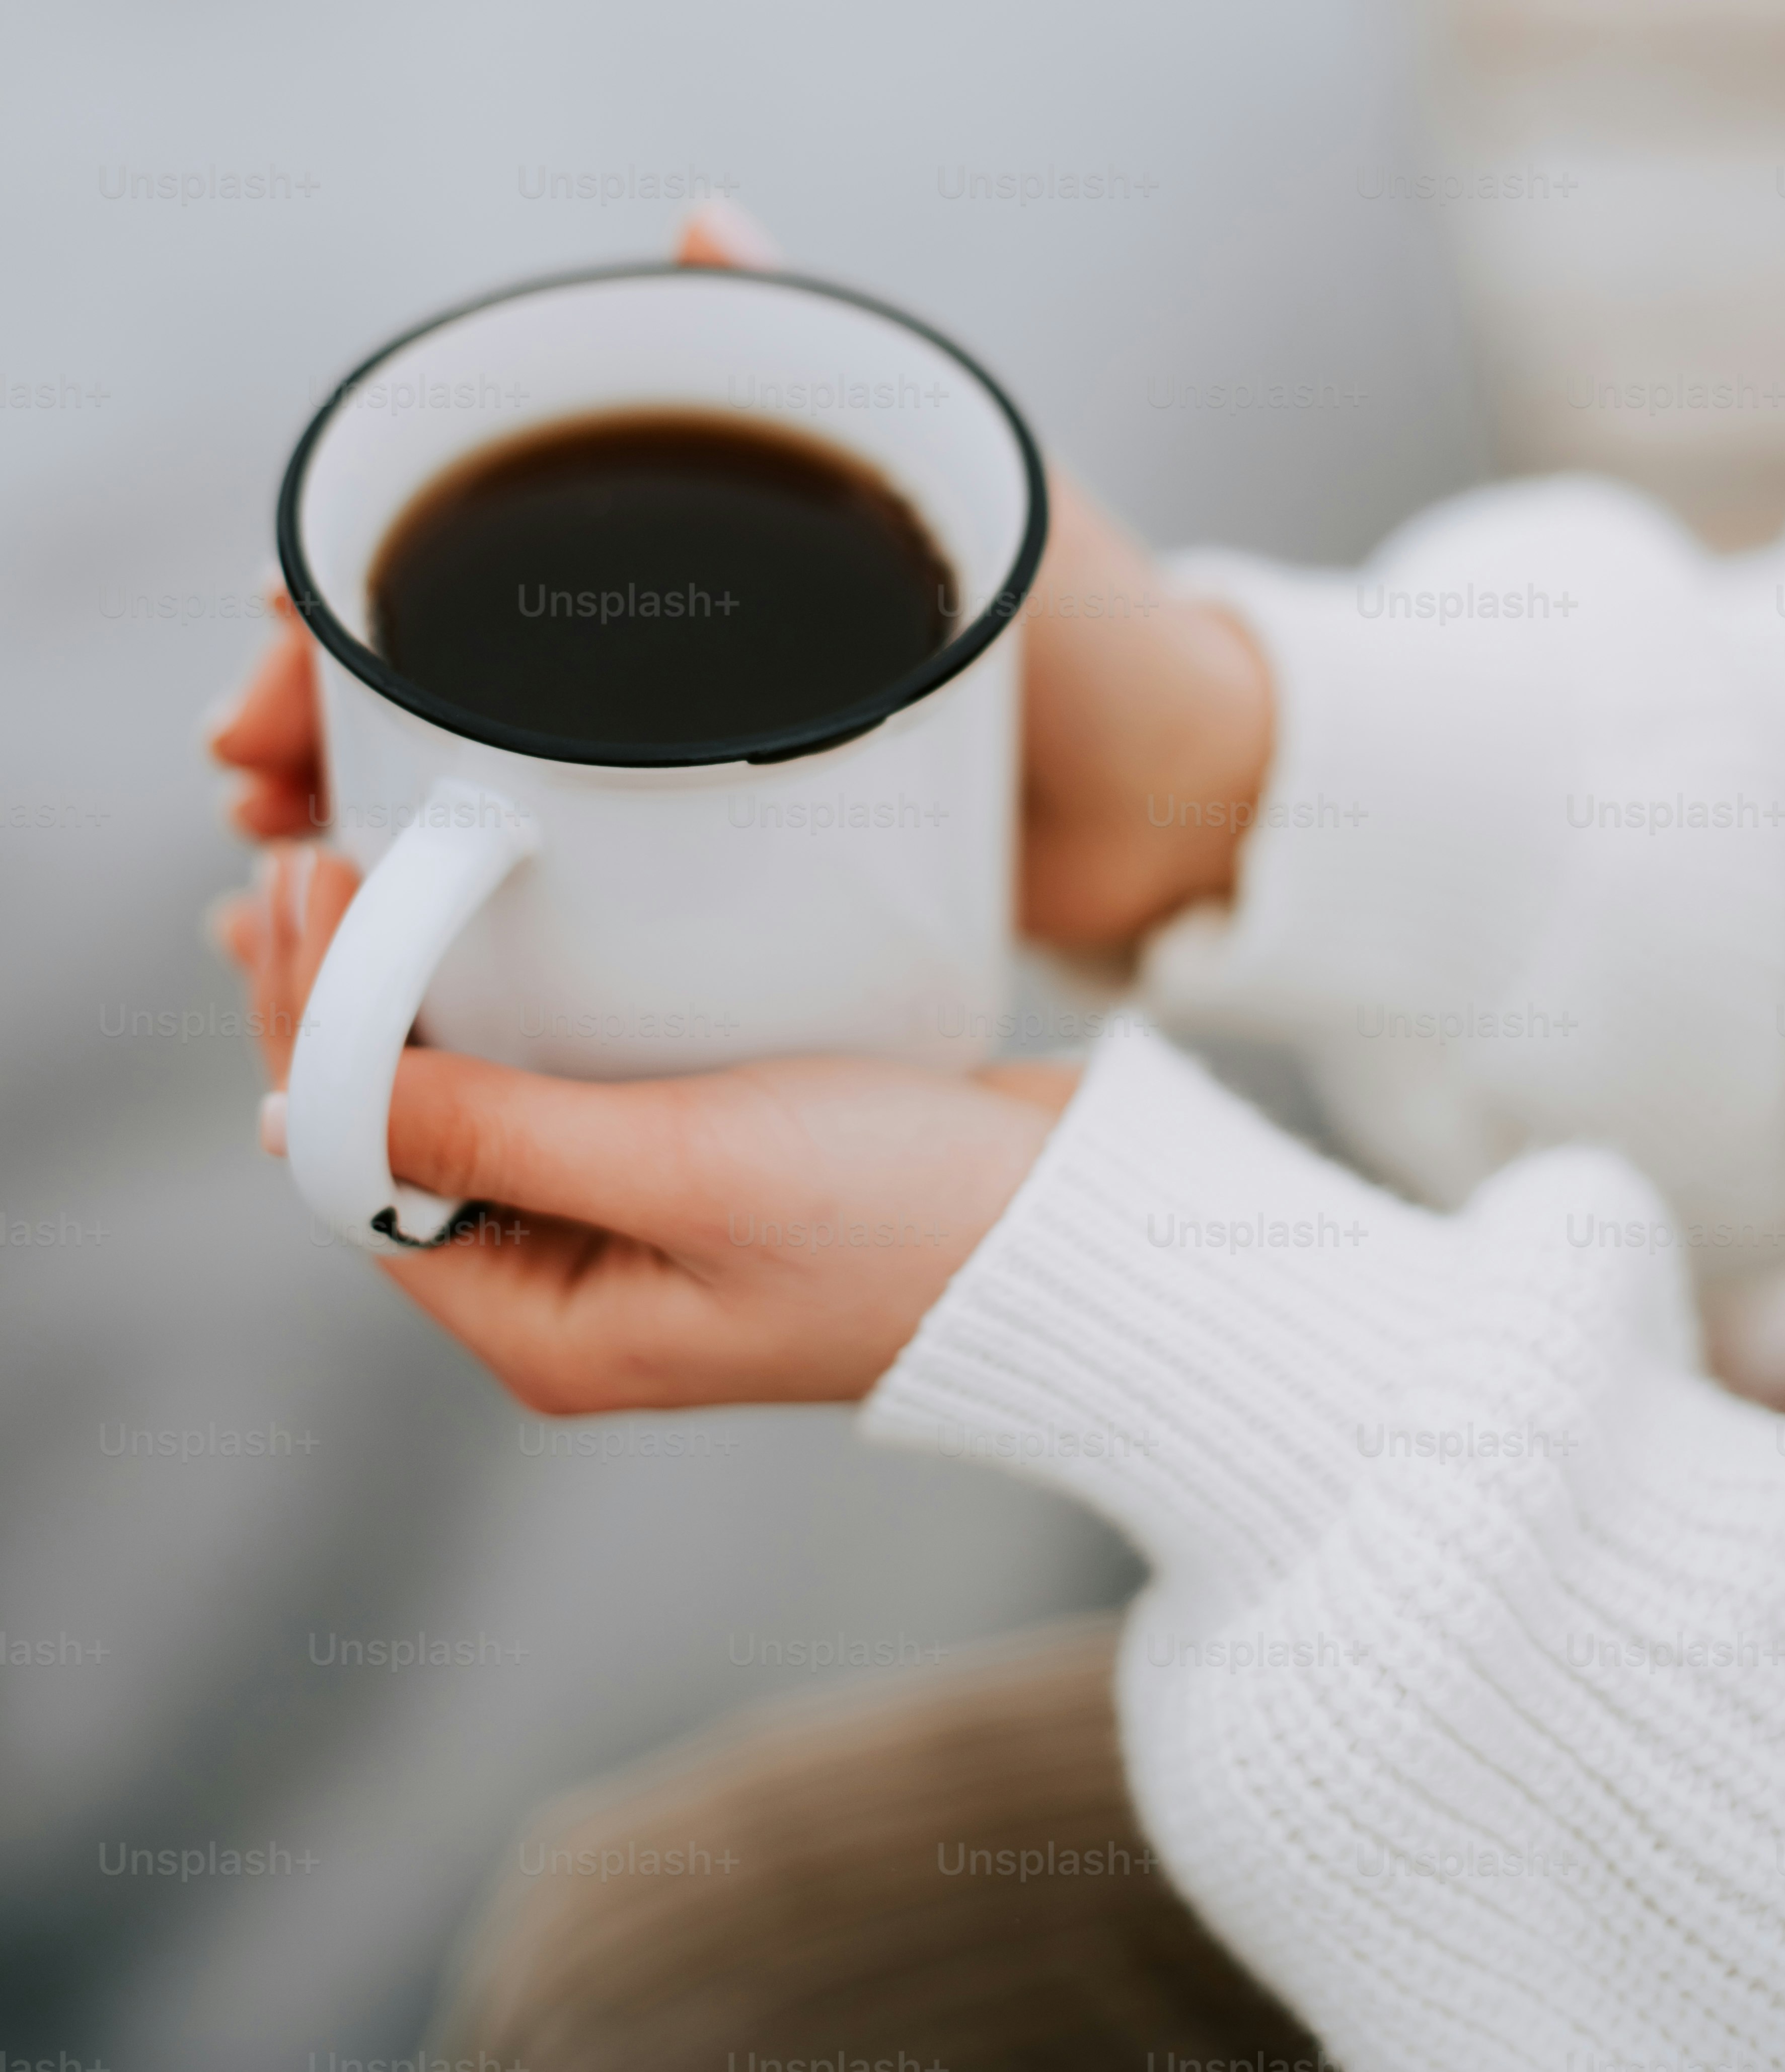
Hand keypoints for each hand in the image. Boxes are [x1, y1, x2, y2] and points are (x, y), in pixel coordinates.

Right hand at [207, 205, 1274, 948]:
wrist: (1205, 812)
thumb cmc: (1108, 636)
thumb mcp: (972, 490)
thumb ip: (833, 368)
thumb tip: (698, 221)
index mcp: (715, 544)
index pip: (485, 549)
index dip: (356, 599)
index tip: (271, 647)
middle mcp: (692, 649)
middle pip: (456, 672)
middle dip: (329, 716)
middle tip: (250, 783)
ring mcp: (707, 771)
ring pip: (490, 783)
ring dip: (371, 817)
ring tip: (289, 873)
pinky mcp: (742, 878)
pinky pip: (581, 886)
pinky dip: (475, 917)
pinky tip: (396, 954)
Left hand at [217, 849, 1069, 1410]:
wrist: (1088, 1232)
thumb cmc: (911, 1220)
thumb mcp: (689, 1171)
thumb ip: (498, 1139)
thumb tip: (295, 1115)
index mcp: (550, 1325)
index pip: (360, 1172)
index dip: (314, 1027)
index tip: (307, 888)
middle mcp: (574, 1286)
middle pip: (397, 1137)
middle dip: (337, 1004)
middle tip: (304, 860)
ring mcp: (637, 1225)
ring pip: (470, 1097)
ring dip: (406, 993)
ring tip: (343, 882)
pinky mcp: (698, 1162)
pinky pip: (556, 1074)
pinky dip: (503, 999)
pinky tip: (473, 928)